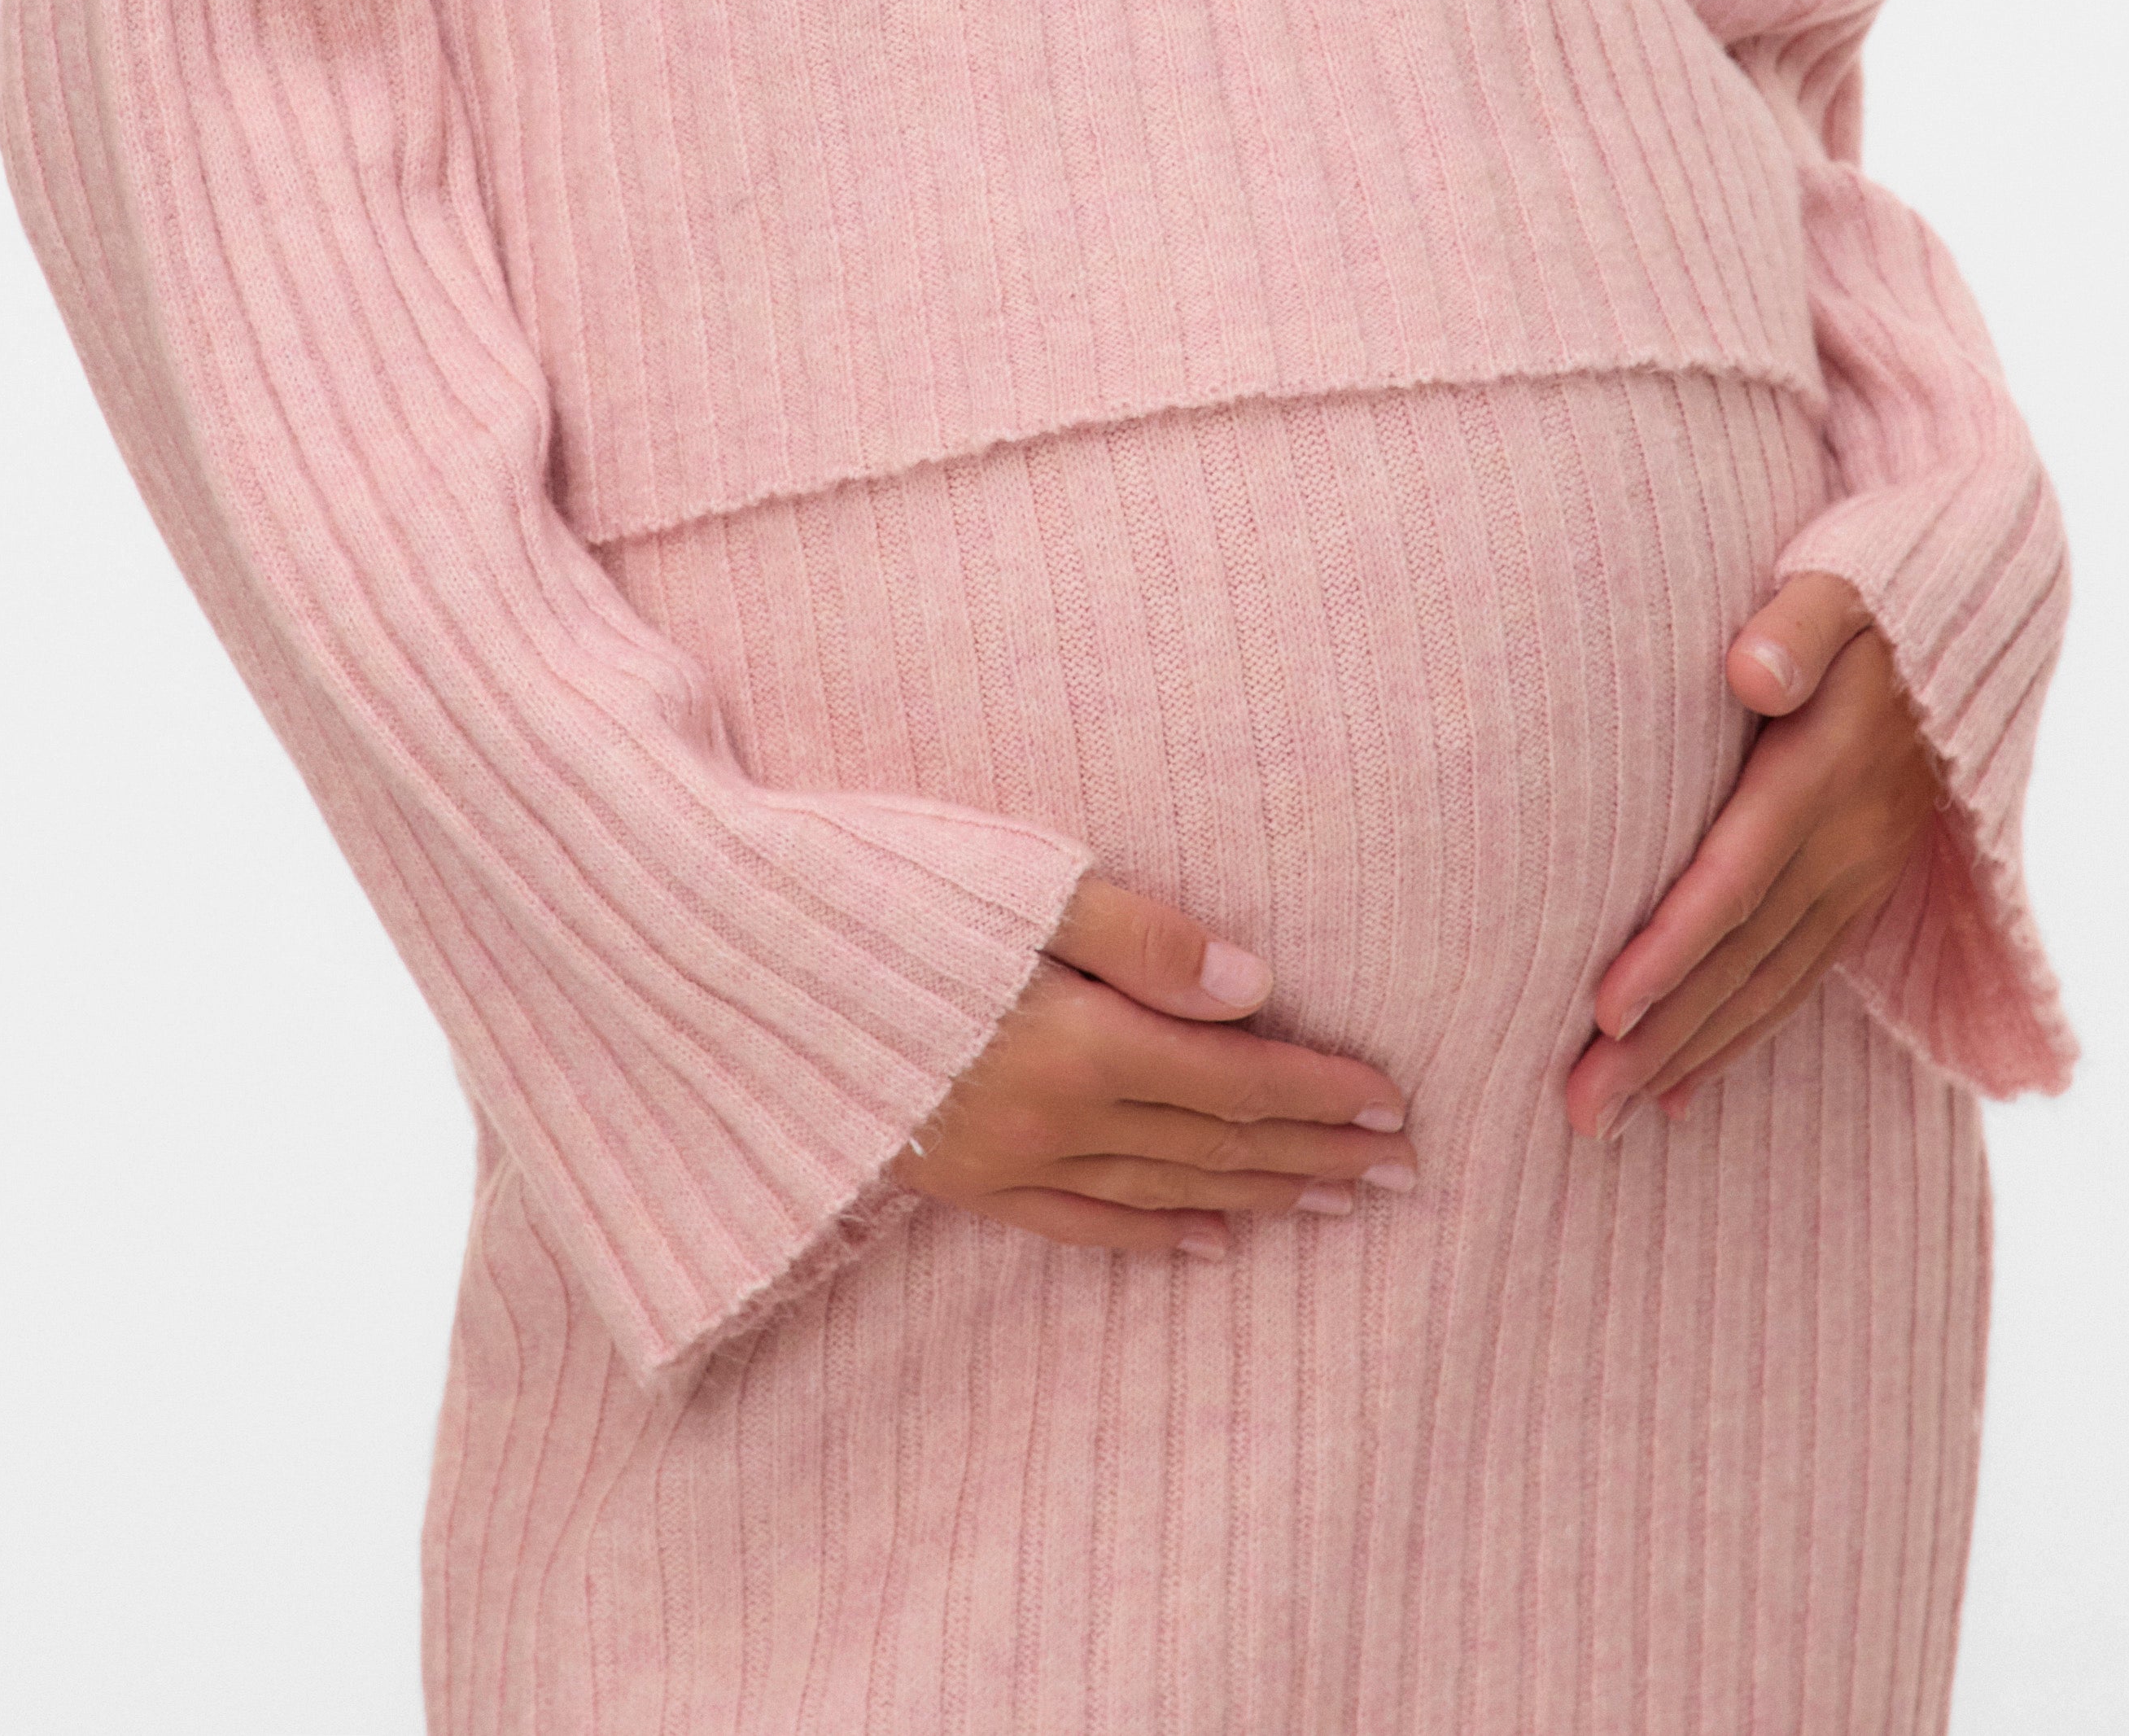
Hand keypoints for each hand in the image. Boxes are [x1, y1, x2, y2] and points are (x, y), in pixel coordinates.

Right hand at [893, 869, 1419, 1258]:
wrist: (729, 966)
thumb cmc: (877, 894)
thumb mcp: (1020, 886)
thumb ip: (1142, 936)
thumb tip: (1256, 986)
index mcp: (1079, 1045)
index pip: (1235, 1082)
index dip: (1321, 1095)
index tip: (1395, 1105)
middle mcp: (1051, 1121)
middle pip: (1213, 1147)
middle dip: (1313, 1157)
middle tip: (1400, 1169)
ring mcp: (1001, 1162)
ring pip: (1161, 1194)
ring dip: (1256, 1199)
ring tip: (1332, 1204)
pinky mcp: (956, 1180)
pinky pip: (1079, 1226)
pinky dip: (1152, 1237)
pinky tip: (1202, 1243)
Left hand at [1563, 575, 1941, 1137]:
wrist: (1978, 622)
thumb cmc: (1876, 593)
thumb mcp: (1842, 584)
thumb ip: (1797, 627)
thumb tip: (1749, 672)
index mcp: (1826, 774)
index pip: (1737, 878)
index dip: (1674, 947)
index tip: (1604, 1011)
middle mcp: (1850, 841)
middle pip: (1744, 957)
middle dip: (1661, 1040)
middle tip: (1580, 1112)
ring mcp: (1864, 870)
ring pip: (1770, 984)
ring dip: (1692, 1056)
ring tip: (1611, 1122)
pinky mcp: (1867, 883)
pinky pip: (1802, 976)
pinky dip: (1744, 1034)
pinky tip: (1688, 1088)